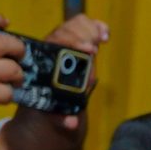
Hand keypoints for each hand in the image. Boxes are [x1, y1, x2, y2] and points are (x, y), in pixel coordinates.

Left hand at [24, 14, 108, 134]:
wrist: (48, 101)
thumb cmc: (50, 107)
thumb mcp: (54, 114)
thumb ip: (62, 119)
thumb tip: (71, 123)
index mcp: (45, 63)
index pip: (57, 44)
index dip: (74, 44)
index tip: (91, 51)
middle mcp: (53, 49)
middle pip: (67, 31)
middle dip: (83, 35)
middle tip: (97, 47)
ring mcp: (65, 44)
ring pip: (74, 26)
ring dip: (90, 29)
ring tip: (103, 38)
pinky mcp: (77, 43)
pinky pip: (82, 28)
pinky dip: (95, 27)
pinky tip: (105, 34)